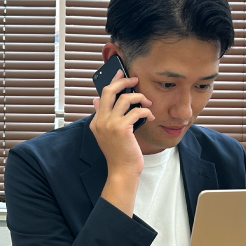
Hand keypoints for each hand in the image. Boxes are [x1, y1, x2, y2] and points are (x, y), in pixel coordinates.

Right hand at [89, 70, 154, 215]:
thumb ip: (104, 117)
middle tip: (135, 79)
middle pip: (109, 90)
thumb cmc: (120, 154)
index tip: (121, 73)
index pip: (103, 95)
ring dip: (140, 97)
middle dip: (123, 81)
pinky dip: (145, 111)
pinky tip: (150, 117)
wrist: (122, 172)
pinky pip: (136, 111)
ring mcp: (109, 124)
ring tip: (148, 103)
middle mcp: (100, 121)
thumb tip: (96, 100)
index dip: (113, 82)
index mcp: (96, 121)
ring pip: (124, 98)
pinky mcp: (121, 128)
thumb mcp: (109, 134)